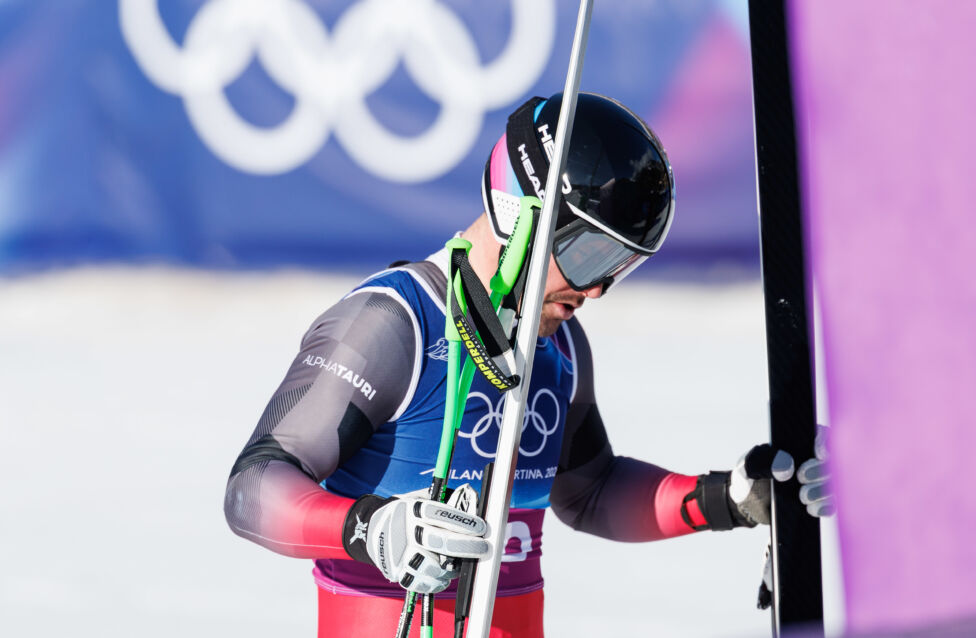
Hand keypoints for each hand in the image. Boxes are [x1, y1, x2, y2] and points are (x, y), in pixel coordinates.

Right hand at [342, 484, 488, 593]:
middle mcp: (405, 532)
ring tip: (459, 564)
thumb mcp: (418, 498)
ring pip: (434, 566)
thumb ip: (442, 501)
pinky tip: (444, 576)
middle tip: (484, 548)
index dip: (464, 523)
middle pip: (440, 542)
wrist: (372, 530)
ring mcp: (400, 554)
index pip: (442, 515)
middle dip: (467, 546)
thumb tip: (472, 503)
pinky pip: (423, 583)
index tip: (481, 528)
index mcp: (412, 510)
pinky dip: (437, 582)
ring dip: (452, 568)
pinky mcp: (397, 572)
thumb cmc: (405, 513)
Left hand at [731, 426, 833, 525]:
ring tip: (802, 496)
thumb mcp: (749, 466)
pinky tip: (810, 508)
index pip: (822, 435)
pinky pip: (830, 504)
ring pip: (833, 484)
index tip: (818, 453)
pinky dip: (823, 506)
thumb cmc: (748, 477)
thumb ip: (765, 462)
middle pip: (832, 461)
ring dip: (821, 490)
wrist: (746, 505)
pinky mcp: (817, 502)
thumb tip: (787, 467)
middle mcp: (811, 462)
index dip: (825, 442)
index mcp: (797, 446)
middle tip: (801, 477)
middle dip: (820, 470)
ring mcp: (816, 483)